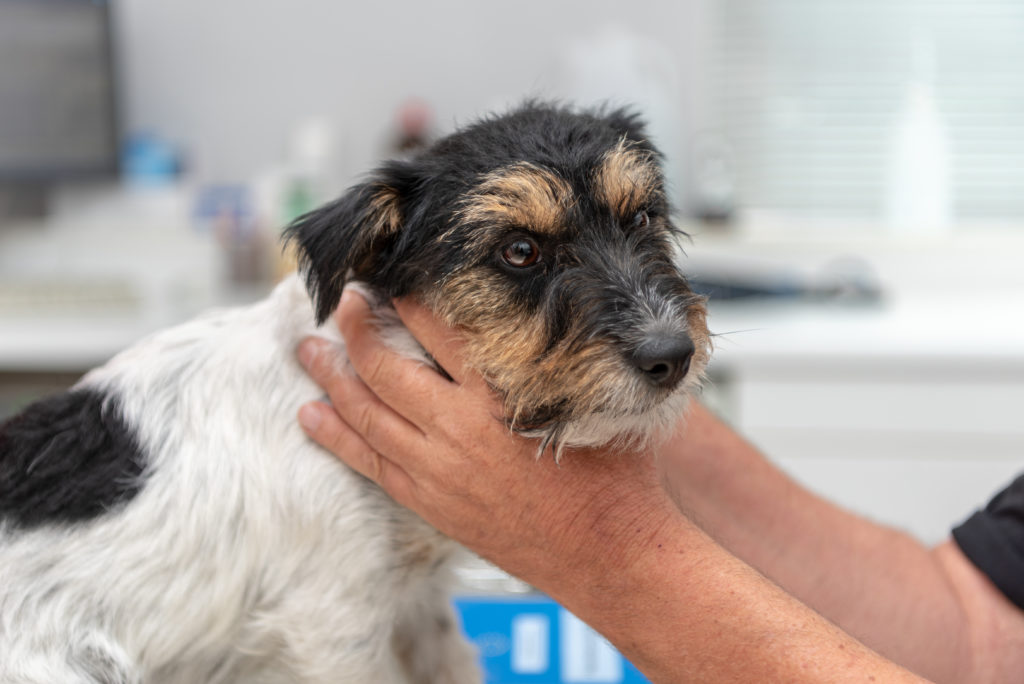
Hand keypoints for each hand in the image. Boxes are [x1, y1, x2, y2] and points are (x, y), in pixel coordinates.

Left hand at [295, 290, 676, 588]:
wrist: (609, 553)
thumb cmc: (614, 475)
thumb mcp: (594, 401)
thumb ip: (561, 360)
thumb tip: (550, 316)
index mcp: (501, 393)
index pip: (439, 328)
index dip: (408, 296)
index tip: (389, 276)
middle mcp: (460, 427)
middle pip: (386, 366)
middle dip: (355, 328)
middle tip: (341, 302)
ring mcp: (439, 469)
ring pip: (367, 414)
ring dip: (332, 377)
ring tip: (308, 349)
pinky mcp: (431, 503)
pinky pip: (369, 464)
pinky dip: (337, 437)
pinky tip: (311, 416)